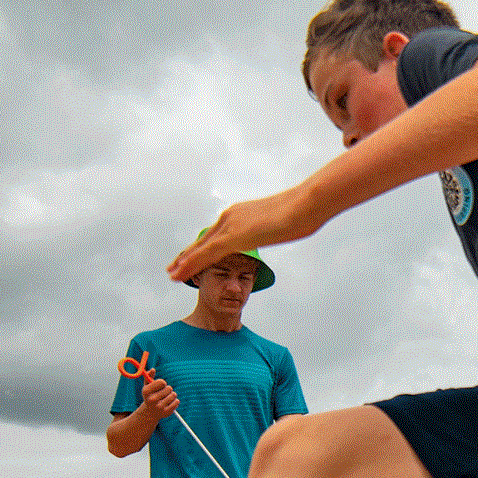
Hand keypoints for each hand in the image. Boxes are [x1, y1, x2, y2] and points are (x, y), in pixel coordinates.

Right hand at [141, 375, 178, 420]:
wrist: (150, 413)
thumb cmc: (150, 395)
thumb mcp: (147, 386)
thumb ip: (149, 376)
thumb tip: (152, 369)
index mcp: (146, 391)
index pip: (162, 382)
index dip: (162, 383)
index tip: (160, 387)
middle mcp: (152, 400)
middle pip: (169, 388)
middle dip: (168, 389)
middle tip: (163, 393)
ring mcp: (159, 407)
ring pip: (174, 395)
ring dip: (172, 395)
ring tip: (166, 398)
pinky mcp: (166, 412)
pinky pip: (177, 402)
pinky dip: (175, 401)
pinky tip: (170, 403)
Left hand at [167, 190, 309, 284]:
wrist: (306, 203)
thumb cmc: (302, 210)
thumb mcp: (282, 223)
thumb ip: (271, 228)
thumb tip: (275, 231)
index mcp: (239, 214)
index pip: (215, 234)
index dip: (201, 247)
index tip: (190, 257)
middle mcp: (230, 217)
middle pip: (203, 240)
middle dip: (187, 255)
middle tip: (173, 267)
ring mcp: (230, 225)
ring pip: (200, 248)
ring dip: (184, 262)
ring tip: (171, 274)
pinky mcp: (234, 236)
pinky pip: (206, 253)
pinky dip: (190, 264)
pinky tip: (180, 273)